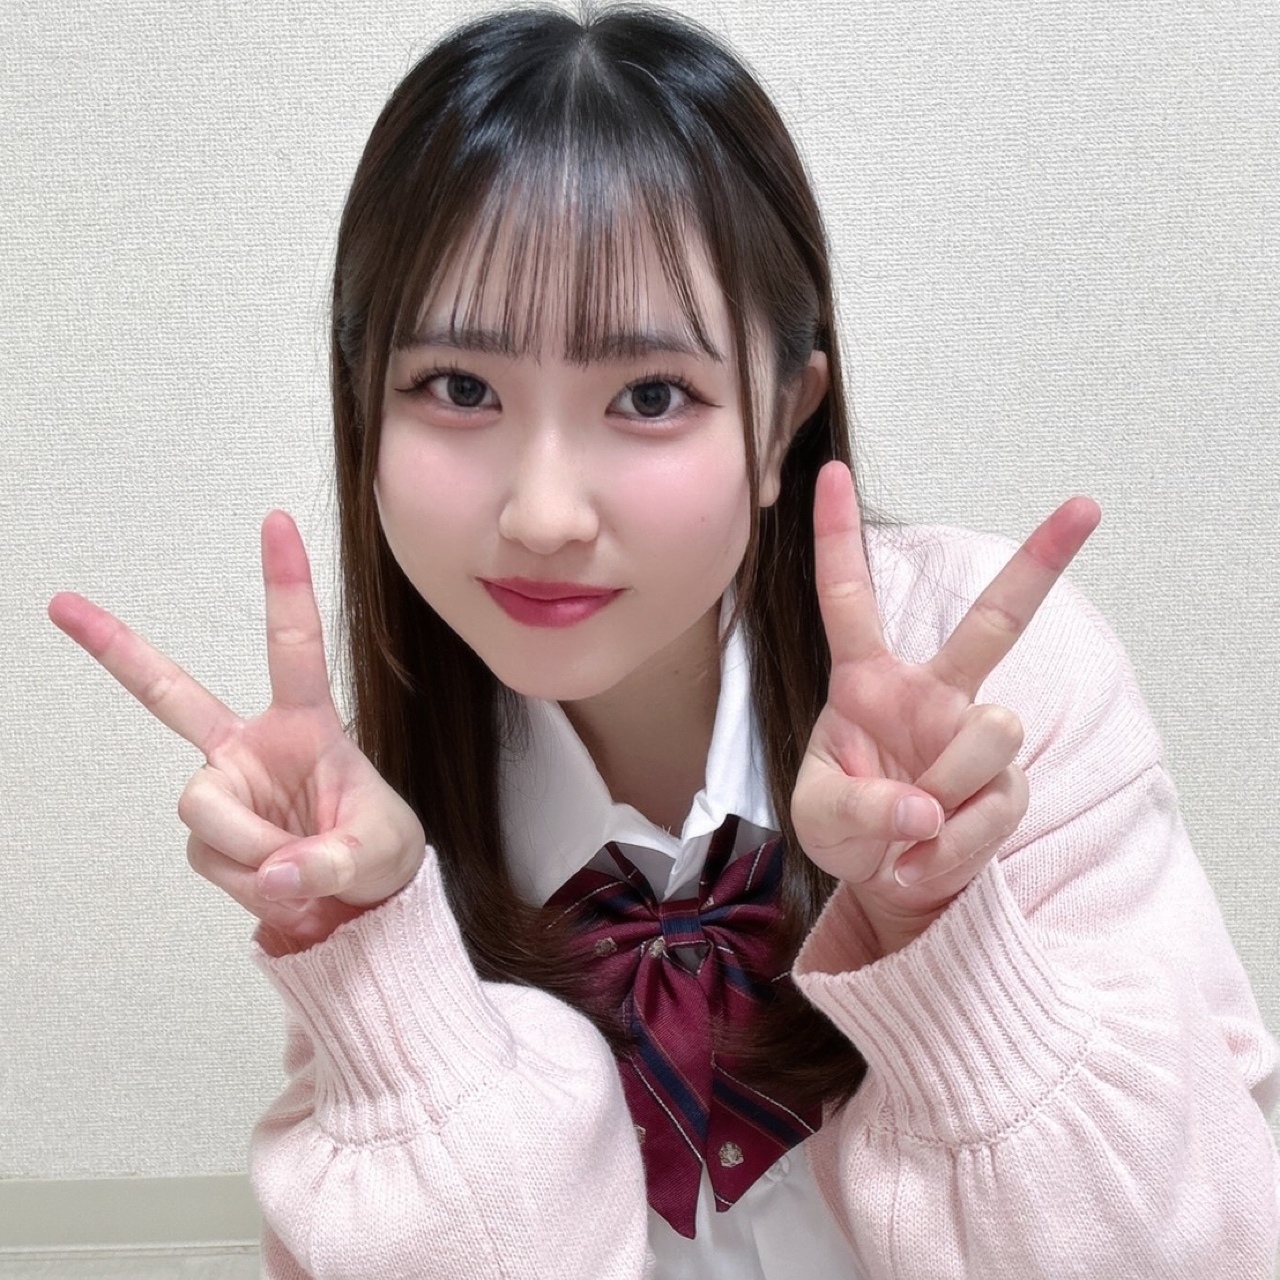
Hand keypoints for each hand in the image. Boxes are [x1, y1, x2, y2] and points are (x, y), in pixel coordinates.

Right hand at [48, 512, 425, 951]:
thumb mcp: (379, 852)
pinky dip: (247, 884)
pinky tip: (277, 886)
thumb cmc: (379, 849)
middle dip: (116, 650)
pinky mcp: (211, 834)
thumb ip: (332, 863)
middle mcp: (251, 746)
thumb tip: (275, 875)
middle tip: (62, 602)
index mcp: (306, 723)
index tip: (275, 520)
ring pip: (204, 813)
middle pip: (172, 697)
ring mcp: (225, 788)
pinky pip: (212, 860)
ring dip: (252, 853)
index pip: (294, 646)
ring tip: (298, 870)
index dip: (285, 584)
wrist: (363, 900)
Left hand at [791, 462, 1100, 955]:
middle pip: (995, 619)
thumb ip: (858, 809)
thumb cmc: (848, 831)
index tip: (828, 472)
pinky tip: (929, 853)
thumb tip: (924, 807)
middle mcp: (931, 693)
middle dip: (1042, 562)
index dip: (837, 536)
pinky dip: (956, 841)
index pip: (848, 597)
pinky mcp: (1005, 784)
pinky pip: (995, 803)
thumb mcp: (820, 819)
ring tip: (913, 825)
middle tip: (1085, 507)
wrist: (890, 881)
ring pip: (993, 732)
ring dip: (951, 784)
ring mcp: (974, 735)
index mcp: (866, 681)